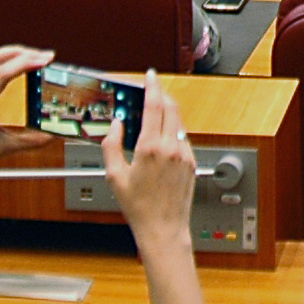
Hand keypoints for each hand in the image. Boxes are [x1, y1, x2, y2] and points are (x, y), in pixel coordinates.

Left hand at [0, 45, 54, 198]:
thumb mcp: (3, 147)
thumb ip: (29, 142)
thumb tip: (51, 136)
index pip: (2, 74)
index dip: (25, 63)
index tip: (45, 60)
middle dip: (24, 54)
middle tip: (46, 56)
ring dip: (14, 53)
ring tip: (36, 55)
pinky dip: (5, 59)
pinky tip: (19, 62)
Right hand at [99, 75, 197, 248]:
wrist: (164, 228)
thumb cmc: (139, 207)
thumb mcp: (115, 176)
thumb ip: (111, 145)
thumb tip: (115, 125)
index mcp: (150, 148)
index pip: (154, 106)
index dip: (152, 86)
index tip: (150, 75)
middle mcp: (171, 148)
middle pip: (170, 107)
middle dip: (162, 94)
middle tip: (152, 89)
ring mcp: (184, 154)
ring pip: (178, 121)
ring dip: (168, 112)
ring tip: (155, 115)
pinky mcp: (191, 162)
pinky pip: (183, 138)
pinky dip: (173, 131)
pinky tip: (163, 140)